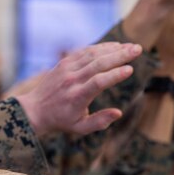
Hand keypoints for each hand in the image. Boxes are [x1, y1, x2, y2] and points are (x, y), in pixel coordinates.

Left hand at [16, 41, 141, 135]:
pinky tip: (115, 46)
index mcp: (77, 97)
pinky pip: (85, 51)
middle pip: (98, 64)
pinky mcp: (64, 62)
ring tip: (131, 46)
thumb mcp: (80, 128)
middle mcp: (72, 80)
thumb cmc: (61, 121)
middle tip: (138, 49)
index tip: (130, 69)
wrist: (35, 109)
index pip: (98, 82)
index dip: (115, 75)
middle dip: (120, 55)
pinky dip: (101, 47)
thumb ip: (100, 121)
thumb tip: (119, 113)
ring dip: (113, 49)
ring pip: (93, 54)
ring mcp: (67, 69)